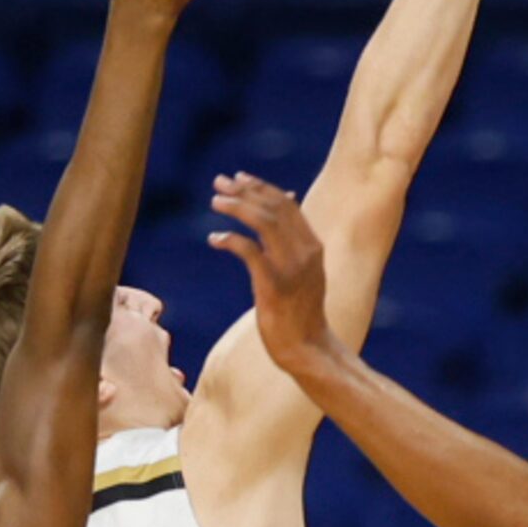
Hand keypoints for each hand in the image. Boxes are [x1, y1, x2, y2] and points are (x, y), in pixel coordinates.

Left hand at [207, 173, 333, 374]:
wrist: (308, 349)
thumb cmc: (301, 312)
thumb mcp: (304, 271)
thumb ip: (295, 240)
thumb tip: (289, 202)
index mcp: (313, 245)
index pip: (286, 204)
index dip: (261, 187)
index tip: (238, 177)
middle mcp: (306, 251)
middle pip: (274, 207)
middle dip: (245, 191)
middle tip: (219, 182)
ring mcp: (292, 268)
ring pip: (264, 222)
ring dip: (237, 207)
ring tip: (215, 201)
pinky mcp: (274, 285)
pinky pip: (249, 251)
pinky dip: (230, 239)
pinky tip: (215, 239)